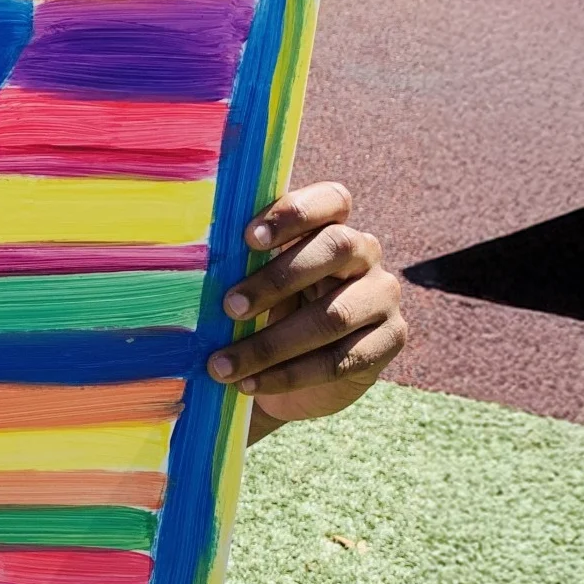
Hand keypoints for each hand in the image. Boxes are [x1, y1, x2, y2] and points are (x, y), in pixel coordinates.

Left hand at [207, 183, 407, 434]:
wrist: (294, 379)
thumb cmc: (265, 315)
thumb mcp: (253, 287)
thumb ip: (240, 268)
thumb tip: (193, 268)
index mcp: (331, 227)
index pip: (332, 199)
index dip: (294, 213)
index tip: (247, 239)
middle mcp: (365, 254)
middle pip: (336, 248)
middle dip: (276, 279)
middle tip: (228, 308)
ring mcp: (382, 297)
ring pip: (334, 315)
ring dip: (270, 344)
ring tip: (222, 365)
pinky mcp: (390, 341)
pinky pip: (340, 360)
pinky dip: (288, 375)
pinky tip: (251, 384)